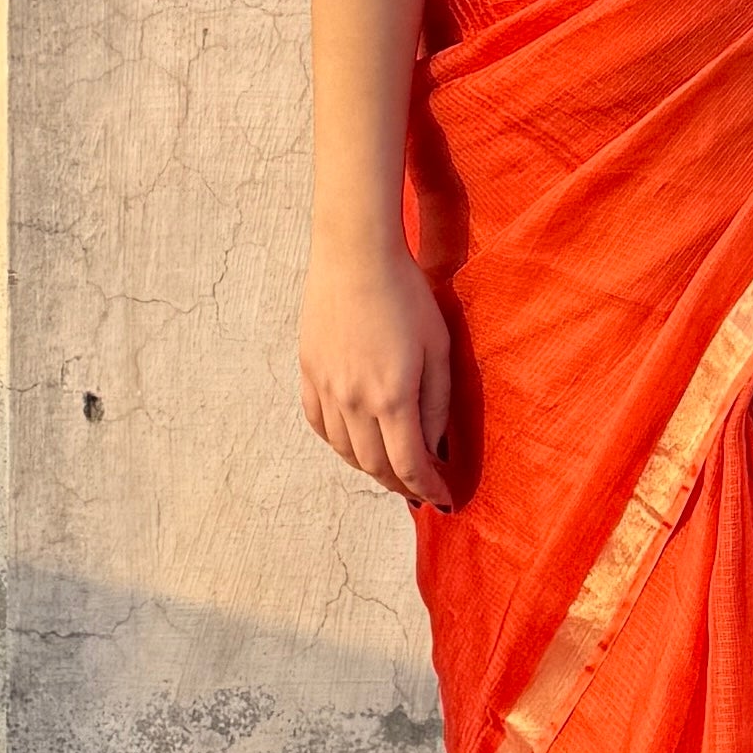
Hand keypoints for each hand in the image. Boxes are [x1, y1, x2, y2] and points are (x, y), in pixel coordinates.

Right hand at [298, 229, 458, 505]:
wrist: (354, 253)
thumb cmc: (406, 293)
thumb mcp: (437, 347)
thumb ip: (436, 402)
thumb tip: (434, 445)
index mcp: (392, 397)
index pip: (410, 465)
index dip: (429, 489)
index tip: (444, 499)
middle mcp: (353, 401)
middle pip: (375, 466)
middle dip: (401, 484)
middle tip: (420, 488)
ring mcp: (325, 388)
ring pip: (345, 451)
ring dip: (371, 467)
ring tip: (391, 467)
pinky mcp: (308, 372)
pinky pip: (319, 425)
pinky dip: (339, 443)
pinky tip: (354, 440)